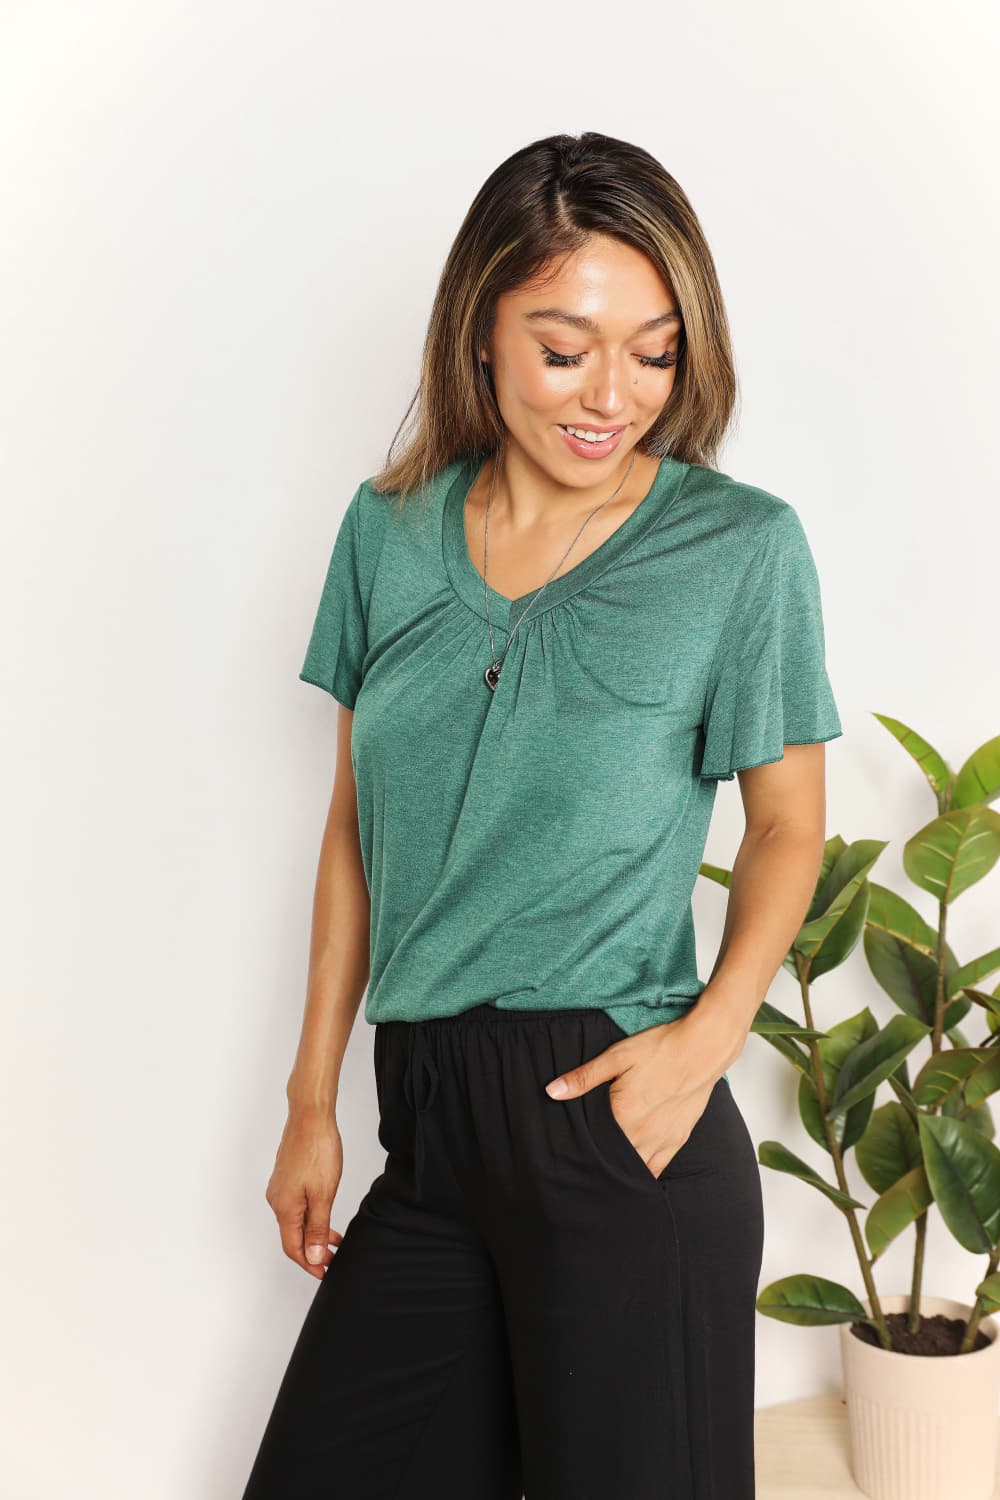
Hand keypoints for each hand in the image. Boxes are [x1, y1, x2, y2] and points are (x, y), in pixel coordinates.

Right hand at [265, 1106, 345, 1278]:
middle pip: (292, 1236)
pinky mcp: (286, 1176)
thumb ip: (317, 1227)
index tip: (325, 1273)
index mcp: (284, 1207)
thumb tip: (312, 1256)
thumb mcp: (323, 1194)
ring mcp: (280, 1187)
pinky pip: (296, 1206)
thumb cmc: (318, 1150)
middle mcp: (277, 1199)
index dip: (309, 1264)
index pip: (293, 1247)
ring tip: (335, 1240)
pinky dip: (311, 1216)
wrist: (310, 1116)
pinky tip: (325, 1214)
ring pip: (295, 1220)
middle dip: (312, 1251)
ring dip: (314, 1233)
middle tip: (333, 1259)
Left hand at [543, 1005, 736, 1177]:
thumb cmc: (660, 1048)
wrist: (702, 1047)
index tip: (568, 1151)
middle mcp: (642, 1135)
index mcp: (623, 1116)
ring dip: (620, 1169)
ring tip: (606, 1169)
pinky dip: (644, 1172)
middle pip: (613, 1159)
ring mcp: (662, 1140)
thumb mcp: (616, 1057)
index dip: (579, 1147)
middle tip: (583, 1162)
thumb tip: (552, 1091)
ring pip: (635, 1168)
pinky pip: (658, 1167)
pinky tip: (634, 1173)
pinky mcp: (678, 1139)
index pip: (593, 1144)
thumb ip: (584, 1078)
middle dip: (598, 1160)